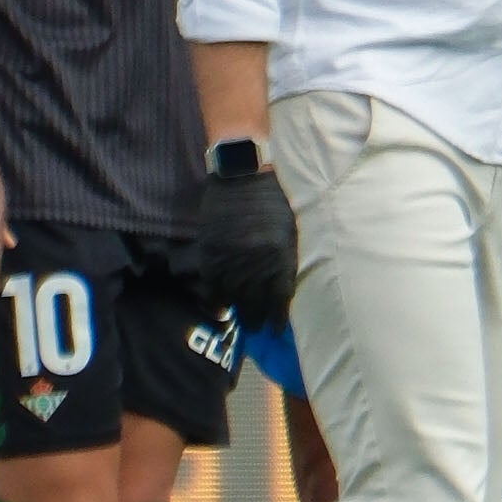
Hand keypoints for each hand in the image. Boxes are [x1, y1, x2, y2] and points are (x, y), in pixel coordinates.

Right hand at [195, 164, 298, 328]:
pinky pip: (212, 283)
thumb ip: (288, 260)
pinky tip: (222, 305)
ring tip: (241, 319)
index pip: (279, 298)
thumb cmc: (275, 199)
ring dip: (237, 311)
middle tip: (256, 328)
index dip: (276, 318)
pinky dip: (216, 297)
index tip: (275, 328)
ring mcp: (230, 257)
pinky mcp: (210, 250)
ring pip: (232, 297)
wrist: (244, 172)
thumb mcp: (291, 230)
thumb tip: (283, 291)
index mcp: (280, 256)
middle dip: (256, 319)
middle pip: (254, 302)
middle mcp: (255, 261)